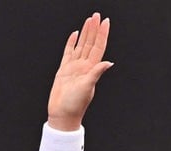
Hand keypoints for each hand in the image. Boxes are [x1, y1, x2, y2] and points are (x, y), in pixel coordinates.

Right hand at [47, 13, 113, 129]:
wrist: (62, 114)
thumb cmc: (74, 104)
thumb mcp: (87, 87)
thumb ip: (97, 73)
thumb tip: (109, 63)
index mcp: (91, 69)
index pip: (98, 47)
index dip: (102, 34)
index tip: (105, 22)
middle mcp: (84, 66)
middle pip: (90, 43)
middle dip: (94, 29)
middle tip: (96, 15)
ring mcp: (74, 67)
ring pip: (81, 45)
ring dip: (85, 33)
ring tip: (88, 21)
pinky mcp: (64, 70)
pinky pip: (68, 52)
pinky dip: (71, 43)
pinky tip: (74, 35)